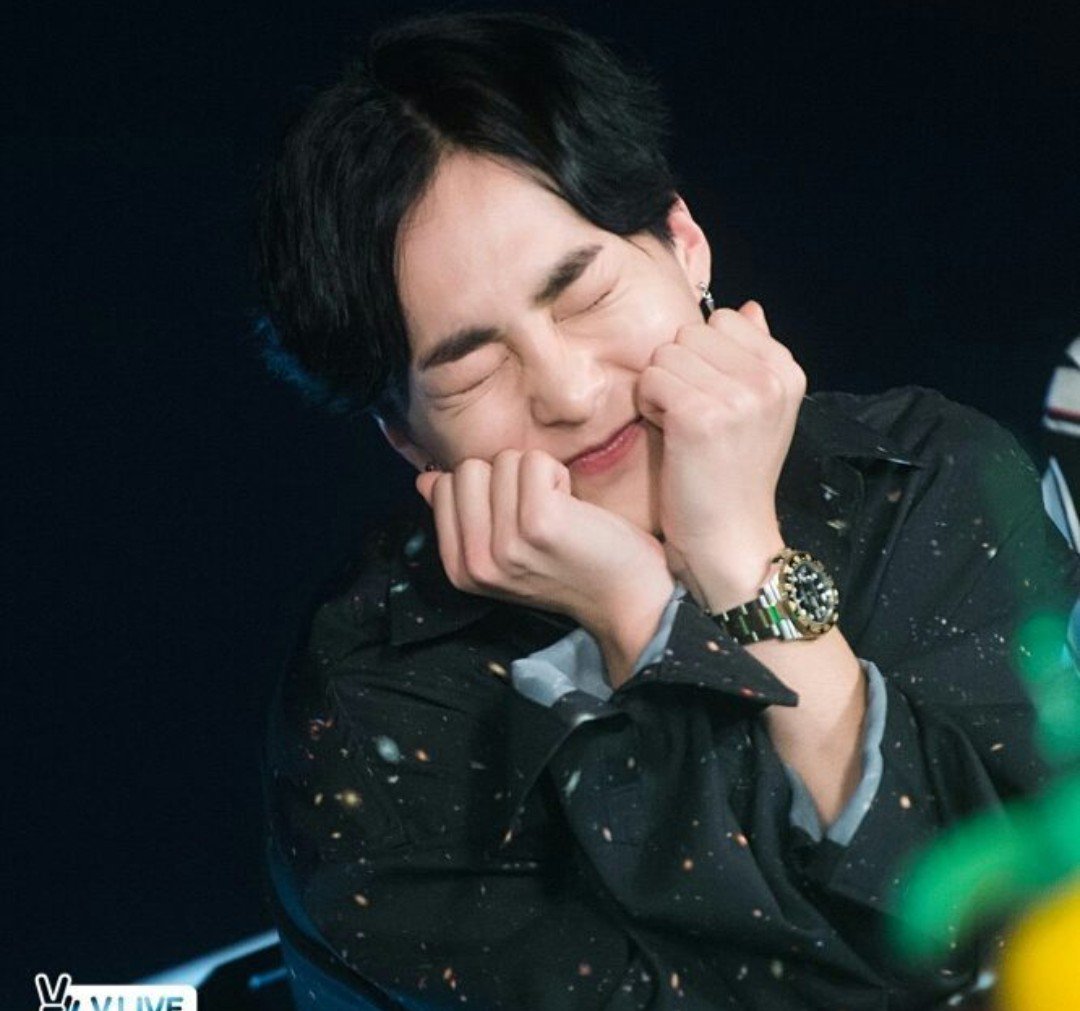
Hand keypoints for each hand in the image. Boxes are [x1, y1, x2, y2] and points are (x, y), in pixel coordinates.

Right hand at [415, 449, 674, 660]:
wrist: (625, 598)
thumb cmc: (571, 566)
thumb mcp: (504, 550)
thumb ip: (463, 516)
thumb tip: (426, 481)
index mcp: (461, 569)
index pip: (443, 486)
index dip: (484, 487)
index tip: (515, 517)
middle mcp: (477, 561)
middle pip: (467, 469)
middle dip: (506, 477)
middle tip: (539, 512)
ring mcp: (505, 544)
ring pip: (502, 461)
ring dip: (536, 476)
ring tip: (558, 512)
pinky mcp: (538, 523)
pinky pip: (534, 462)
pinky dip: (558, 474)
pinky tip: (572, 507)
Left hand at [634, 300, 805, 609]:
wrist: (730, 538)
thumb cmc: (732, 476)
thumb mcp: (758, 410)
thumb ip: (753, 355)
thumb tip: (748, 307)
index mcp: (786, 371)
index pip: (723, 320)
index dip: (704, 357)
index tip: (713, 399)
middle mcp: (769, 378)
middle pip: (689, 333)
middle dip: (679, 370)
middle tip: (692, 417)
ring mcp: (738, 396)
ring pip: (665, 353)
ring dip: (661, 389)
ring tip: (681, 428)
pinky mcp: (701, 415)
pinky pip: (651, 379)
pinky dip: (648, 406)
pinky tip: (668, 435)